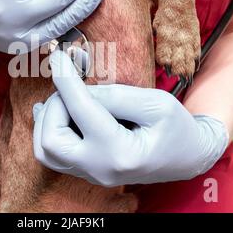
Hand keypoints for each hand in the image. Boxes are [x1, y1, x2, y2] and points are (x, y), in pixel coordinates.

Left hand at [33, 50, 228, 186]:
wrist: (187, 158)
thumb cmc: (177, 128)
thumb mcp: (155, 103)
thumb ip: (115, 95)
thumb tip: (77, 86)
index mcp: (121, 152)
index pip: (81, 109)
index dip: (65, 78)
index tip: (58, 57)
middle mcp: (100, 169)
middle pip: (51, 139)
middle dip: (53, 106)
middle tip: (70, 88)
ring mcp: (91, 175)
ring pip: (45, 150)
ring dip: (47, 120)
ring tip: (65, 100)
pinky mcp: (87, 173)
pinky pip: (53, 156)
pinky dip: (48, 131)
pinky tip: (56, 111)